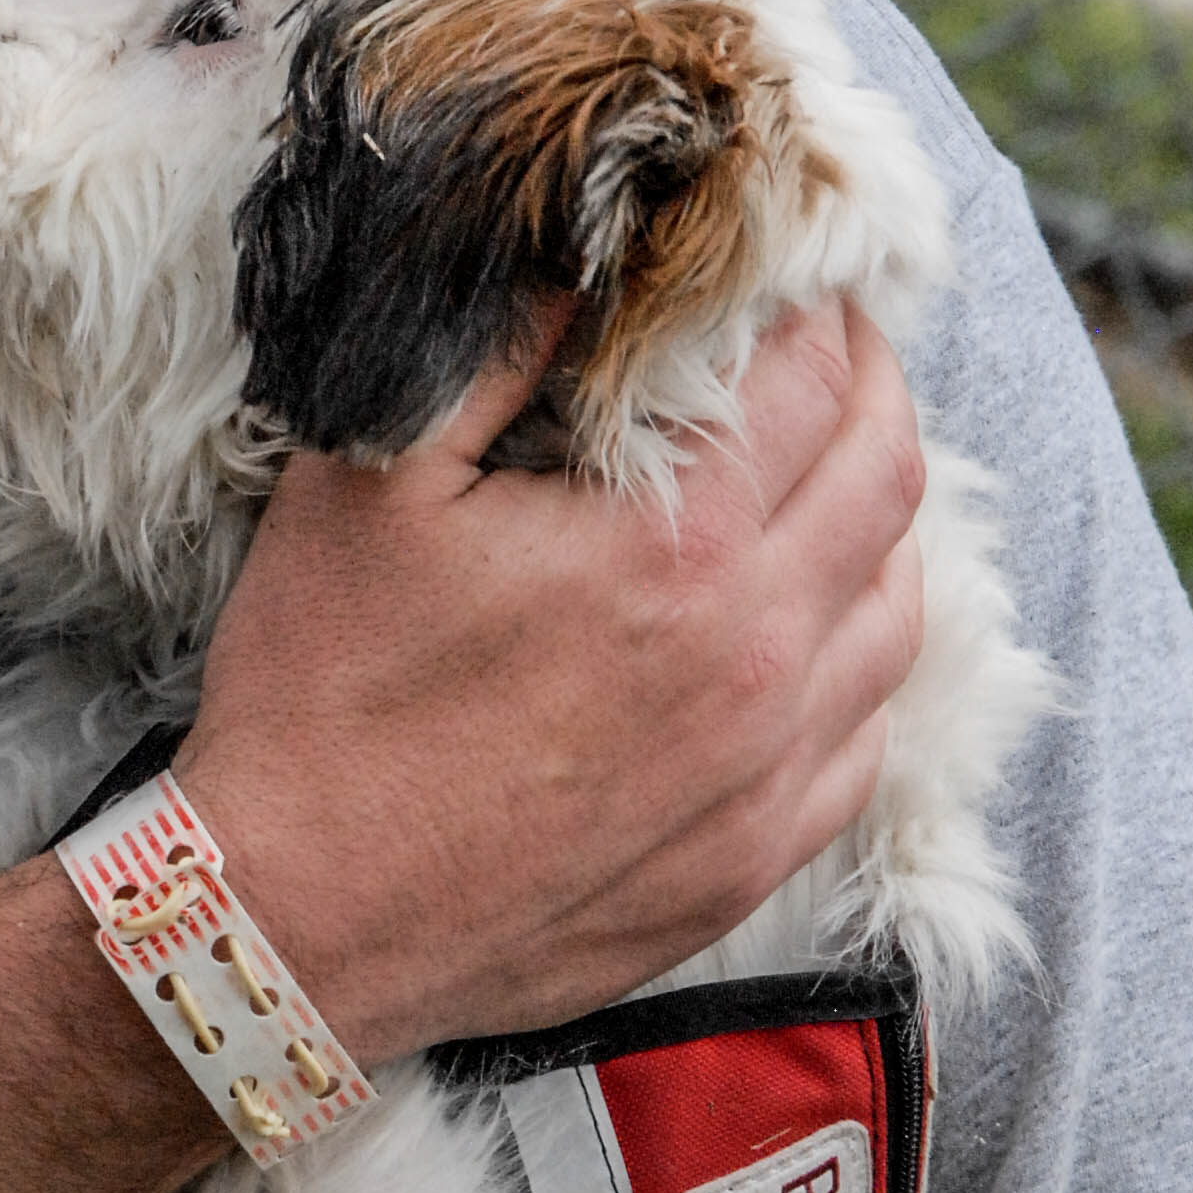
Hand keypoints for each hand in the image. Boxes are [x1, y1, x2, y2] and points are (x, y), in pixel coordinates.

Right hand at [185, 299, 926, 1057]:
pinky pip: (865, 737)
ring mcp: (765, 772)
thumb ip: (491, 356)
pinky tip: (809, 629)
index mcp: (670, 552)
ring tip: (829, 472)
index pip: (809, 382)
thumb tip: (580, 267)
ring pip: (899, 609)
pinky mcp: (751, 859)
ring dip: (880, 518)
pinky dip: (858, 657)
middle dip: (871, 385)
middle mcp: (752, 659)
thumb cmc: (318, 700)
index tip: (785, 275)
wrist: (293, 924)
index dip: (811, 308)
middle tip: (832, 343)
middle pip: (886, 478)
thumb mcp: (369, 486)